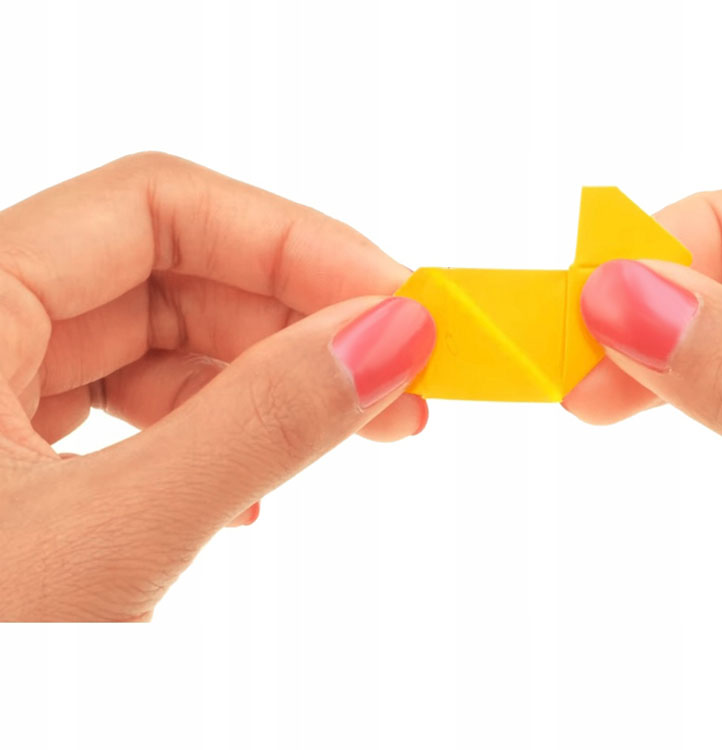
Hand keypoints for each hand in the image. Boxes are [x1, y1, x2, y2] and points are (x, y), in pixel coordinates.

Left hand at [0, 153, 434, 620]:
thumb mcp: (109, 541)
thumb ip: (258, 426)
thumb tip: (388, 338)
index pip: (157, 207)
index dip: (293, 241)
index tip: (398, 300)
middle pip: (170, 270)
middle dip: (300, 318)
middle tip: (402, 374)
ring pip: (158, 341)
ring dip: (267, 378)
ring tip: (346, 431)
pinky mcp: (14, 459)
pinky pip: (134, 411)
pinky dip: (212, 433)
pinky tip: (251, 487)